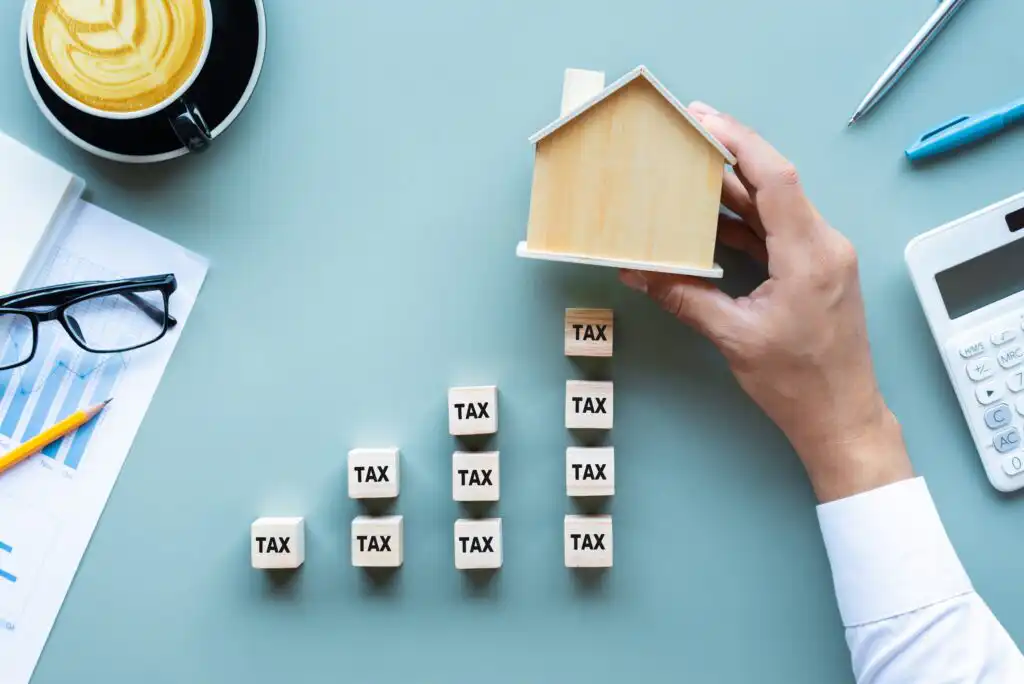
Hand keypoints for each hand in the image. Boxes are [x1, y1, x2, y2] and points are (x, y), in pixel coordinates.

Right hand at [620, 103, 912, 502]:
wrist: (842, 418)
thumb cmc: (799, 384)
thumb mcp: (734, 338)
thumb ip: (684, 297)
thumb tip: (638, 273)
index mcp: (810, 257)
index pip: (776, 179)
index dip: (740, 142)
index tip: (704, 119)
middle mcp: (824, 246)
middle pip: (775, 184)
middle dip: (729, 158)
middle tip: (686, 138)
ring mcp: (824, 257)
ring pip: (775, 207)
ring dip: (734, 193)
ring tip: (689, 176)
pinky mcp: (817, 270)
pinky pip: (778, 231)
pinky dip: (744, 223)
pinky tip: (710, 221)